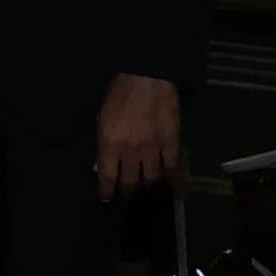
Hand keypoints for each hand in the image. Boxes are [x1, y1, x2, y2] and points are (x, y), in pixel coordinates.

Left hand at [93, 73, 179, 200]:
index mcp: (110, 144)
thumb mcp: (102, 118)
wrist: (147, 77)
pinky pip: (174, 168)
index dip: (107, 191)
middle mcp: (131, 151)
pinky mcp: (172, 143)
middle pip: (130, 181)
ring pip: (152, 177)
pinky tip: (177, 191)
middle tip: (128, 191)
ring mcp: (153, 148)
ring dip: (148, 183)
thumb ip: (101, 146)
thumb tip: (98, 167)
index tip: (107, 197)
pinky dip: (176, 181)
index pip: (107, 177)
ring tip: (147, 184)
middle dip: (128, 189)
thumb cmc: (120, 94)